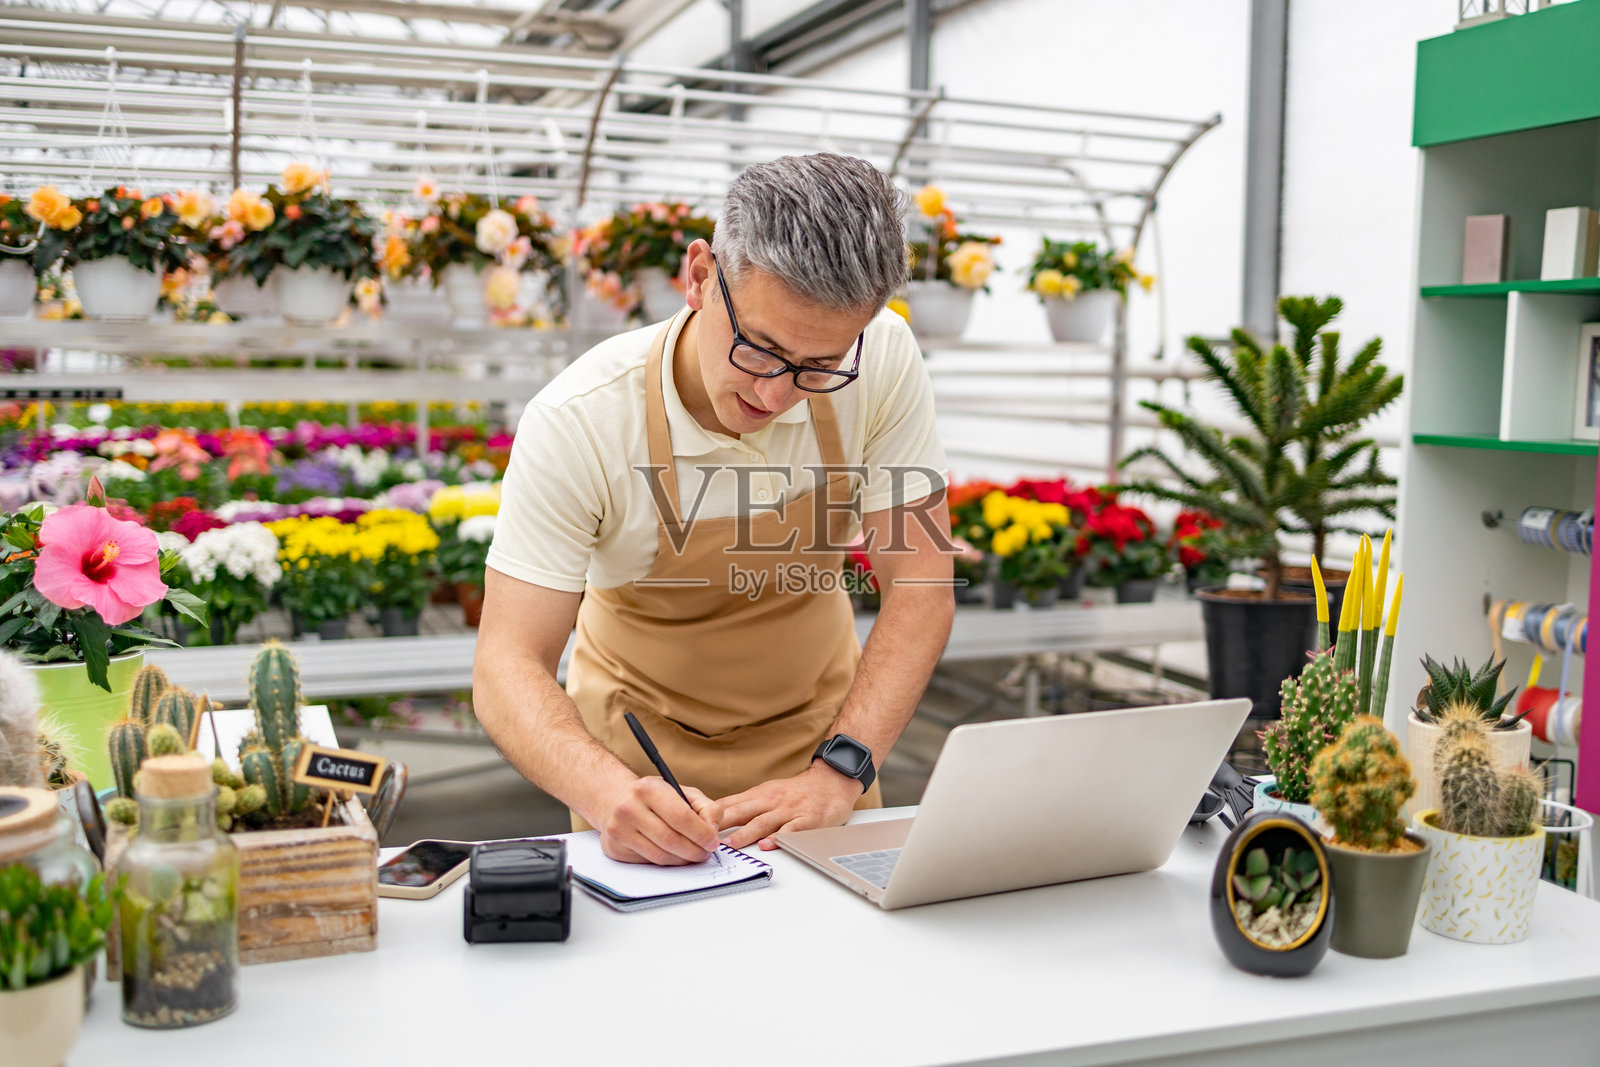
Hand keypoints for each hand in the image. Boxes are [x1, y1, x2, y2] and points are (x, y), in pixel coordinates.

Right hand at [597, 778, 723, 865]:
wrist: (616, 801)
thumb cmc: (654, 797)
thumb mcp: (681, 792)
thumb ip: (706, 807)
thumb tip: (713, 829)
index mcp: (647, 789)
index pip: (681, 817)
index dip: (702, 833)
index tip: (713, 841)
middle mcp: (629, 808)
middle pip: (671, 840)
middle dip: (695, 851)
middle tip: (706, 852)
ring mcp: (619, 830)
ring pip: (660, 856)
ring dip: (682, 860)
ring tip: (693, 854)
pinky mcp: (615, 848)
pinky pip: (648, 862)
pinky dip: (667, 862)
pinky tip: (674, 855)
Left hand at [716, 762, 860, 850]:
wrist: (832, 782)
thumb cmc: (797, 792)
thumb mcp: (767, 791)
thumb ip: (744, 804)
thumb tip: (714, 816)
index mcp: (758, 795)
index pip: (729, 804)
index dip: (710, 815)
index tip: (692, 823)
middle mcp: (771, 801)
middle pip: (741, 812)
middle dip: (721, 824)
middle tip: (702, 836)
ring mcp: (789, 810)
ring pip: (763, 822)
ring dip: (745, 834)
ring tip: (730, 845)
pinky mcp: (807, 820)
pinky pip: (791, 830)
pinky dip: (779, 838)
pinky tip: (769, 845)